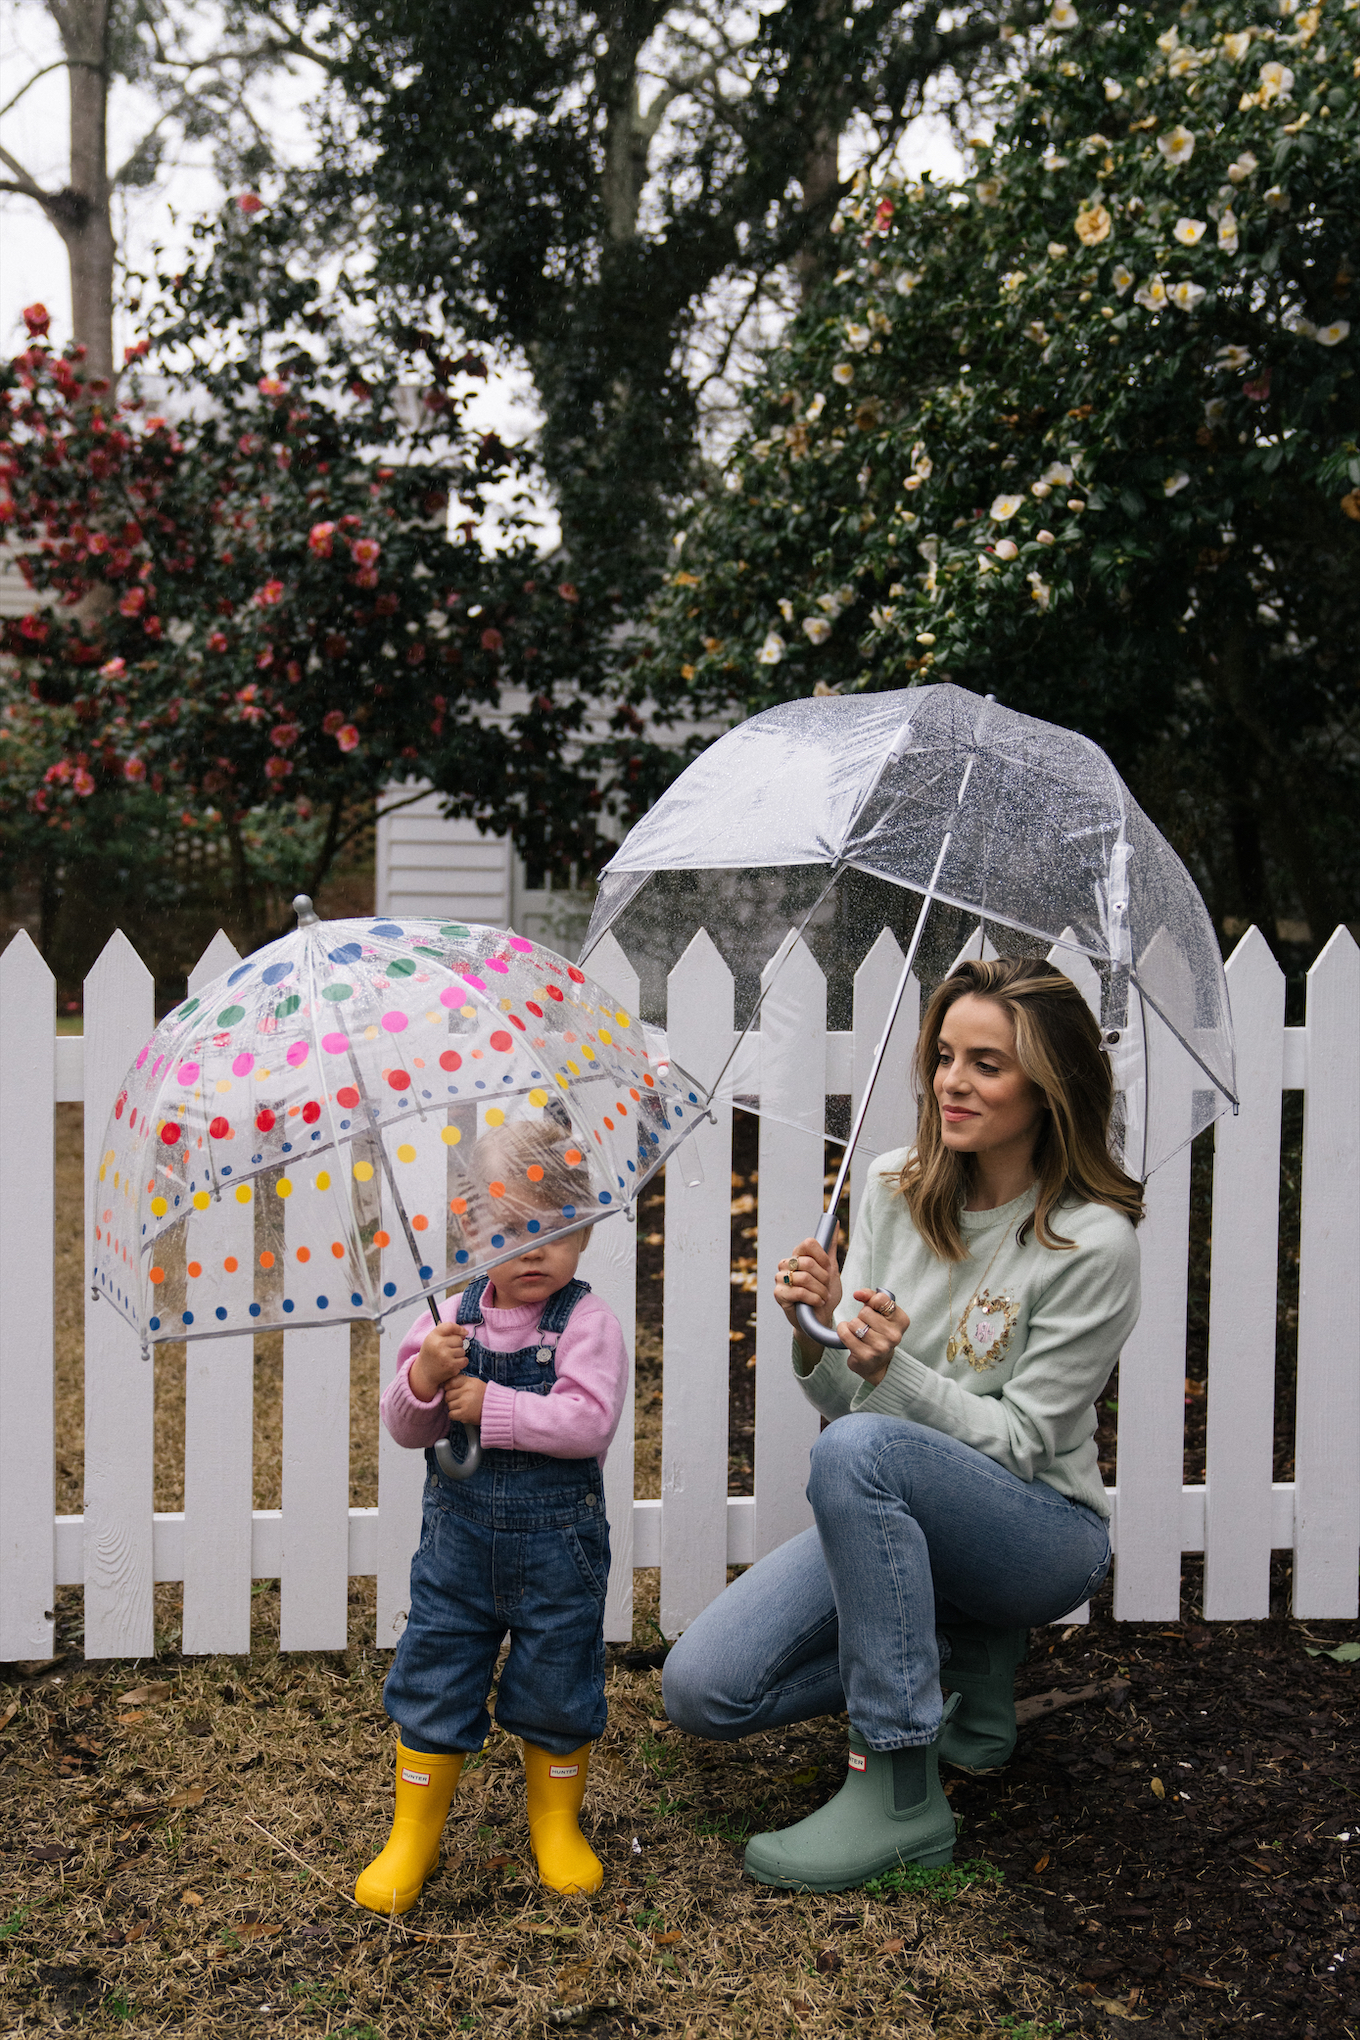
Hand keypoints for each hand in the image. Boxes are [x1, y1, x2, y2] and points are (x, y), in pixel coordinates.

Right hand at [408, 1317, 467, 1403]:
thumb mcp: (432, 1339)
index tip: (463, 1332)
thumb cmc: (430, 1354)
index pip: (450, 1326)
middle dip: (457, 1344)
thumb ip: (446, 1332)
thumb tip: (465, 1333)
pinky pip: (464, 1360)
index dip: (459, 1328)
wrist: (424, 1373)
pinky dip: (461, 1362)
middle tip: (448, 1350)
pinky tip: (452, 1363)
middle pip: (459, 1339)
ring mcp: (446, 1356)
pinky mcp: (451, 1366)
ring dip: (458, 1354)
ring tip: (448, 1357)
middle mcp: (439, 1345)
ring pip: (462, 1350)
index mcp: (433, 1337)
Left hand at [444, 1372, 486, 1426]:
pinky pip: (451, 1414)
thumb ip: (462, 1382)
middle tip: (459, 1401)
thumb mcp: (475, 1384)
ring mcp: (465, 1402)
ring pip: (449, 1405)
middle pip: (448, 1394)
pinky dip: (455, 1415)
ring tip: (463, 1407)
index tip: (452, 1391)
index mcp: (469, 1382)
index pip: (450, 1382)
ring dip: (454, 1408)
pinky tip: (462, 1413)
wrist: (497, 1409)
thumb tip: (446, 1384)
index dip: (449, 1387)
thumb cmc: (485, 1396)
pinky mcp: (464, 1413)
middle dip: (451, 1399)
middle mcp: (466, 1391)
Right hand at [774, 1230, 841, 1357]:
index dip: (822, 1256)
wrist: (820, 1318)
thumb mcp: (831, 1269)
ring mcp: (780, 1279)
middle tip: (826, 1287)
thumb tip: (836, 1223)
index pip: (808, 1244)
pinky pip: (799, 1291)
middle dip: (823, 1278)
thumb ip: (830, 1246)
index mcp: (797, 1256)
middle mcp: (786, 1264)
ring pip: (804, 1277)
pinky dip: (814, 1298)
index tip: (828, 1268)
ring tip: (822, 1296)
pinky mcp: (779, 1294)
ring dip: (820, 1290)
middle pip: (808, 1262)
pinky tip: (817, 1302)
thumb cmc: (824, 1294)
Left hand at [836, 1288, 909, 1386]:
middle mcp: (894, 1335)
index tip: (871, 1307)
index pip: (880, 1299)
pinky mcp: (865, 1356)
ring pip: (854, 1323)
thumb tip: (858, 1293)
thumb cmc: (879, 1333)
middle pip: (865, 1312)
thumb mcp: (880, 1312)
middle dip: (862, 1316)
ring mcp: (880, 1347)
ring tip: (860, 1333)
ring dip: (852, 1326)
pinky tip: (850, 1337)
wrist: (879, 1364)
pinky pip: (845, 1334)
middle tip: (868, 1326)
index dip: (871, 1301)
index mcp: (901, 1321)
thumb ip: (871, 1297)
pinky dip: (843, 1331)